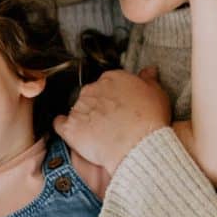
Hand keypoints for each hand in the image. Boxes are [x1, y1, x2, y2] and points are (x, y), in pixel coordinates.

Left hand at [54, 68, 170, 176]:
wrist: (139, 145)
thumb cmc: (150, 121)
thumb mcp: (157, 94)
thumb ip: (149, 79)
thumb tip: (148, 70)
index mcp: (112, 78)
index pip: (106, 82)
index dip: (112, 96)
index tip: (117, 106)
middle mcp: (93, 89)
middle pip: (90, 95)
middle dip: (97, 107)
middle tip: (109, 121)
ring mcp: (79, 107)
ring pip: (77, 109)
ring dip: (84, 118)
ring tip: (98, 133)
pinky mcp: (71, 127)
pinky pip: (60, 124)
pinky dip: (64, 128)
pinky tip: (73, 133)